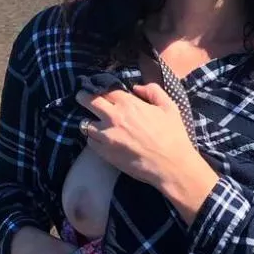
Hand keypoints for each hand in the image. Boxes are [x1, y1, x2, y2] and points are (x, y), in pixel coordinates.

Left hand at [76, 83, 219, 221]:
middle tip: (81, 97)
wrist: (171, 166)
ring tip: (91, 122)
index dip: (99, 87)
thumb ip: (153, 91)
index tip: (95, 87)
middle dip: (83, 97)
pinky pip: (90, 142)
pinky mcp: (104, 153)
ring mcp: (106, 136)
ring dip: (87, 120)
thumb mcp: (169, 107)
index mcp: (128, 104)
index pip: (105, 89)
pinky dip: (93, 138)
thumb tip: (137, 87)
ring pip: (85, 123)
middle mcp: (113, 117)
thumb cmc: (173, 136)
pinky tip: (99, 139)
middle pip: (88, 101)